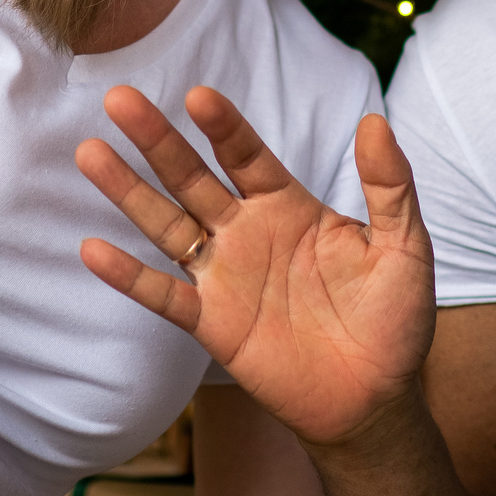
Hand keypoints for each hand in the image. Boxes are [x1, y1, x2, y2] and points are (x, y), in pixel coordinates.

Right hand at [78, 87, 434, 447]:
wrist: (377, 400)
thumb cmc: (395, 320)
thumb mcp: (405, 246)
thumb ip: (390, 185)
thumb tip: (375, 121)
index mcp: (289, 206)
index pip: (246, 155)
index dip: (222, 126)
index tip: (197, 95)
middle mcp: (247, 233)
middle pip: (192, 178)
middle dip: (157, 140)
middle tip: (118, 99)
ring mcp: (225, 277)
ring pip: (166, 225)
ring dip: (128, 191)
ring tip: (90, 152)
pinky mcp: (212, 324)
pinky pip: (163, 295)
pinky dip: (128, 276)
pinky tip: (93, 250)